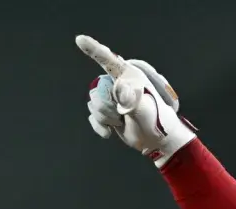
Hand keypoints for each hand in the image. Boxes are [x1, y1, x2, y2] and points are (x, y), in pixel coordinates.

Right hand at [75, 34, 195, 166]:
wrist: (155, 141)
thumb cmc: (156, 121)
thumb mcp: (145, 108)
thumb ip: (132, 99)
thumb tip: (121, 90)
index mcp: (128, 77)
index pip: (108, 61)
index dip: (93, 49)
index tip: (80, 39)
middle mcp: (117, 84)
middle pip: (97, 90)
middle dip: (107, 107)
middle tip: (124, 114)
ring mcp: (111, 99)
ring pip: (93, 104)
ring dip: (106, 117)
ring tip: (122, 120)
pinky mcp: (107, 112)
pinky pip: (93, 117)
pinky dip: (100, 126)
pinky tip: (109, 132)